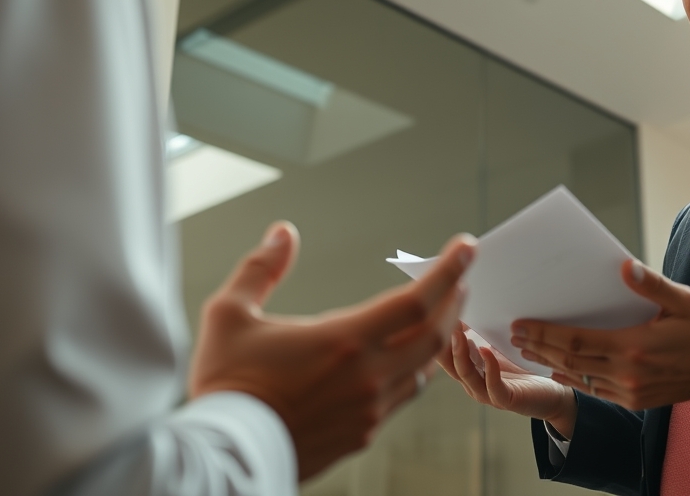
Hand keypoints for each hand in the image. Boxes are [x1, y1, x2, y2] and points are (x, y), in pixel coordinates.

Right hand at [189, 221, 475, 480]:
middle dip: (454, 299)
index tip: (466, 248)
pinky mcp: (361, 434)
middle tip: (461, 276)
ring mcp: (368, 409)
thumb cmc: (225, 385)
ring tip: (440, 313)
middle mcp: (367, 376)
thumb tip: (282, 234)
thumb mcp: (229, 314)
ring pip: (423, 368)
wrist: (223, 456)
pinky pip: (403, 397)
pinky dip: (415, 370)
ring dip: (438, 336)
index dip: (448, 270)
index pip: (417, 300)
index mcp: (344, 341)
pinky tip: (408, 359)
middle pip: (434, 333)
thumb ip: (261, 269)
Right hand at [436, 324, 577, 436]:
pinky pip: (492, 386)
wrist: (549, 393)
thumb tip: (468, 303)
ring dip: (461, 352)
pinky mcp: (505, 399)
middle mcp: (471, 382)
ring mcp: (486, 393)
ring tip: (459, 332)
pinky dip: (488, 367)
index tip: (436, 310)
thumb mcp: (497, 346)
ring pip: (465, 374)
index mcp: (467, 369)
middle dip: (443, 341)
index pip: (444, 352)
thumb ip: (481, 332)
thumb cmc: (521, 368)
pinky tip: (486, 350)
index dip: (438, 333)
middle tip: (440, 318)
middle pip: (448, 363)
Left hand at [510, 260, 689, 410]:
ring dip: (549, 364)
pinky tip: (556, 369)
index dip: (545, 333)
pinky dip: (570, 379)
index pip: (576, 340)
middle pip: (570, 360)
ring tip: (526, 349)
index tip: (522, 323)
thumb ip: (652, 285)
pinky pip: (593, 390)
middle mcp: (627, 373)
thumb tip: (626, 266)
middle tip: (514, 334)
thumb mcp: (681, 300)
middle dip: (538, 346)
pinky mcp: (632, 401)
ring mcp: (628, 391)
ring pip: (578, 376)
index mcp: (634, 347)